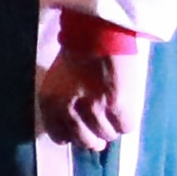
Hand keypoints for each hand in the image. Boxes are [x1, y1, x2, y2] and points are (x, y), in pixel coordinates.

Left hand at [35, 21, 141, 153]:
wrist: (97, 33)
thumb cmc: (77, 53)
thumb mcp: (57, 82)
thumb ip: (62, 106)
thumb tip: (80, 132)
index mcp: (49, 104)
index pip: (60, 137)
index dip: (74, 136)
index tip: (83, 131)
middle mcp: (68, 110)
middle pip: (86, 142)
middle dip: (95, 137)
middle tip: (102, 126)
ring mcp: (93, 109)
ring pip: (108, 135)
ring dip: (112, 126)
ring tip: (113, 109)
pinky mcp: (117, 106)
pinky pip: (126, 127)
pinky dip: (127, 120)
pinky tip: (124, 107)